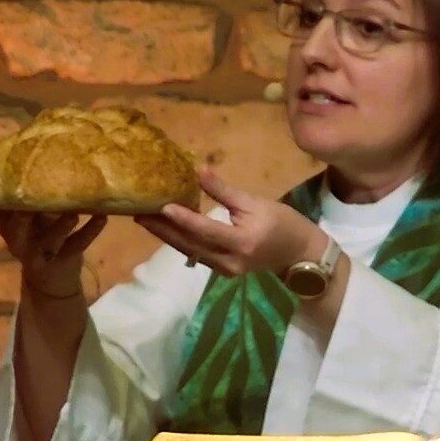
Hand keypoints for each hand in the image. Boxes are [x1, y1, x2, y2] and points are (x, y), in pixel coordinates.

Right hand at [0, 198, 106, 296]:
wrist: (51, 284)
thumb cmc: (37, 240)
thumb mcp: (25, 223)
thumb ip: (24, 200)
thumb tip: (30, 161)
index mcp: (8, 229)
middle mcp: (20, 242)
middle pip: (16, 229)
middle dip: (21, 215)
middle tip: (30, 196)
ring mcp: (42, 254)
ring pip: (50, 240)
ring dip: (61, 225)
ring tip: (74, 211)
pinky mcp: (65, 260)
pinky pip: (78, 244)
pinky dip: (91, 230)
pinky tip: (102, 216)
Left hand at [134, 166, 326, 276]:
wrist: (300, 255)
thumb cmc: (282, 223)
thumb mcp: (255, 202)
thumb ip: (224, 191)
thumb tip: (198, 169)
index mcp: (241, 242)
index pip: (206, 230)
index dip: (183, 218)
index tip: (162, 205)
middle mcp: (229, 261)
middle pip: (190, 245)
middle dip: (163, 229)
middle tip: (139, 212)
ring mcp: (224, 270)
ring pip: (189, 252)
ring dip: (166, 236)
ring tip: (145, 219)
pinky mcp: (222, 270)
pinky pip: (196, 254)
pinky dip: (180, 241)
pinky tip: (165, 228)